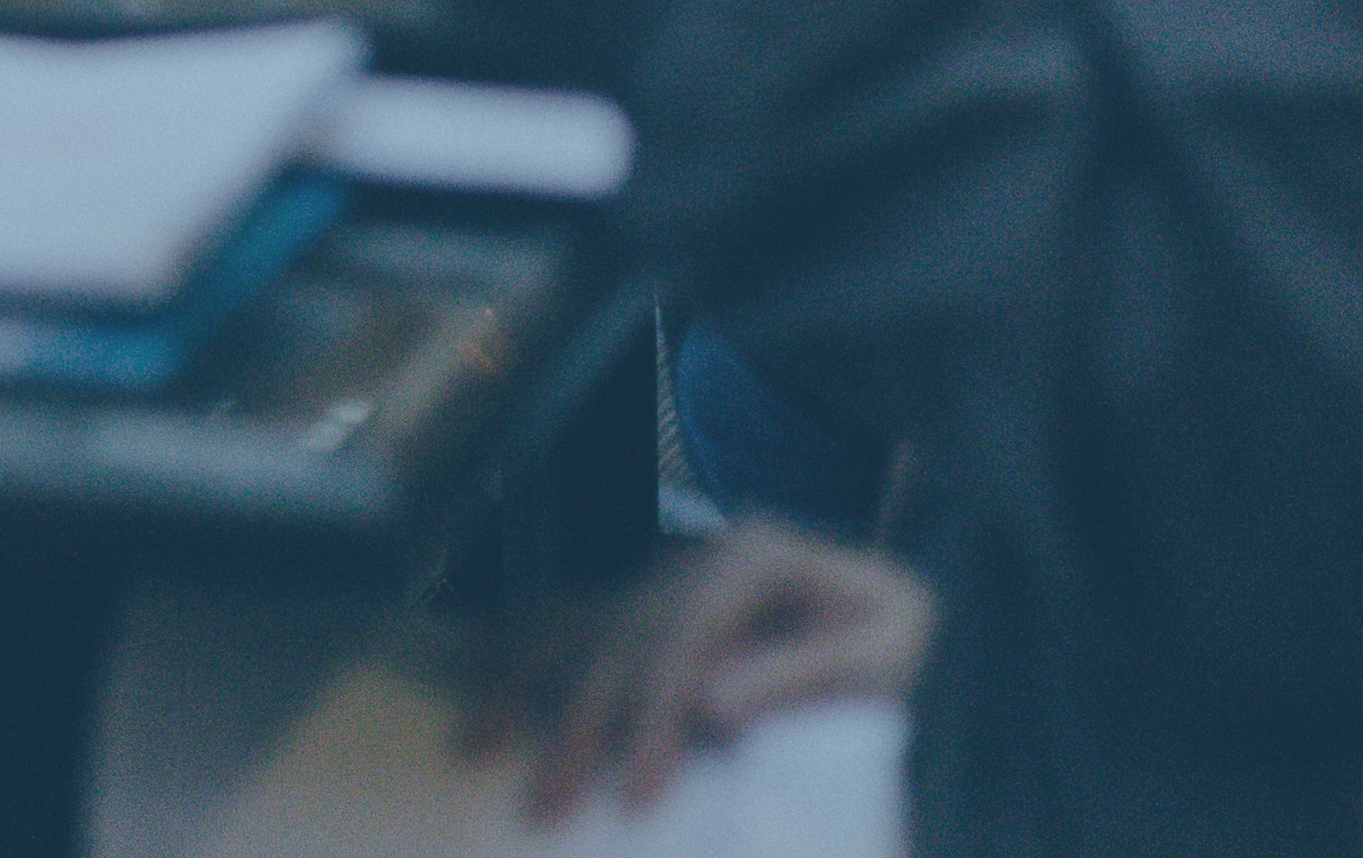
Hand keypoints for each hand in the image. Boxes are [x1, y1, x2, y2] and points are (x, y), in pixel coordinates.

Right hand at [468, 521, 935, 821]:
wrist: (882, 604)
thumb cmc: (890, 637)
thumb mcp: (885, 649)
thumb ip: (807, 673)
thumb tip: (710, 704)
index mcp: (757, 557)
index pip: (688, 643)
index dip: (657, 718)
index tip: (640, 794)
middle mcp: (696, 558)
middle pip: (621, 643)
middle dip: (581, 726)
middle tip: (549, 805)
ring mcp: (663, 575)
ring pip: (579, 627)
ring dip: (523, 690)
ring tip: (472, 747)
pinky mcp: (644, 600)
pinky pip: (569, 621)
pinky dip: (517, 653)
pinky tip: (475, 686)